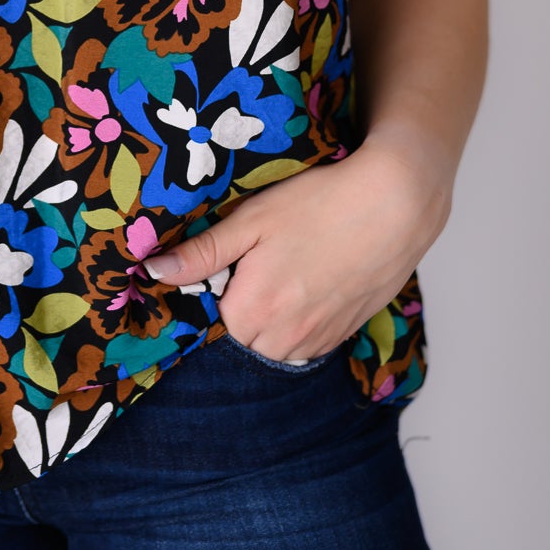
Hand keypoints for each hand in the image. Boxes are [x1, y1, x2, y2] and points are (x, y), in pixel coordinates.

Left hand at [142, 138, 452, 363]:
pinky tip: (311, 281)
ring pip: (275, 347)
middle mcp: (284, 338)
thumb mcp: (253, 218)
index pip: (209, 321)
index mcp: (252, 311)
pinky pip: (308, 344)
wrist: (396, 204)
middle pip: (242, 339)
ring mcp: (318, 340)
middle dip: (241, 308)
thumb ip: (203, 253)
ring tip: (287, 270)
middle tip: (258, 262)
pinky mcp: (345, 334)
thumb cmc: (321, 203)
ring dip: (271, 320)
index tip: (227, 262)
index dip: (214, 289)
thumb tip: (153, 272)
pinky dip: (301, 323)